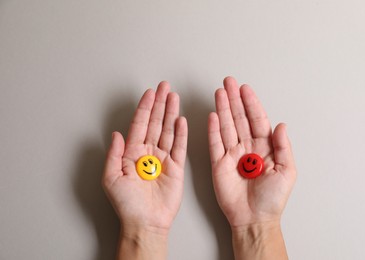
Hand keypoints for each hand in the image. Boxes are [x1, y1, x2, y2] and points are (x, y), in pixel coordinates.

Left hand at [102, 82, 187, 235]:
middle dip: (159, 103)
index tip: (149, 92)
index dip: (144, 107)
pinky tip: (181, 119)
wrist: (145, 222)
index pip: (139, 124)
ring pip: (167, 130)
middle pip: (155, 122)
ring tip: (174, 96)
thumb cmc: (127, 204)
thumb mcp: (111, 178)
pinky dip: (181, 133)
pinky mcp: (176, 167)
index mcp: (132, 153)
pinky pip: (179, 146)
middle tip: (164, 86)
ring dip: (171, 112)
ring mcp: (163, 159)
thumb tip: (116, 134)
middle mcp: (148, 152)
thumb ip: (114, 154)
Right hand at [208, 77, 295, 227]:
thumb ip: (283, 147)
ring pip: (227, 126)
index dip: (251, 103)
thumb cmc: (272, 199)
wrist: (254, 218)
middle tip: (228, 82)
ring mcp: (232, 154)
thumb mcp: (287, 172)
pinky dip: (213, 129)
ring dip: (223, 109)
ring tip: (219, 92)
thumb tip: (281, 125)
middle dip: (234, 99)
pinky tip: (213, 115)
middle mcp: (247, 147)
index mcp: (264, 147)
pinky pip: (215, 142)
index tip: (245, 88)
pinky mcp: (218, 163)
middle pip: (239, 118)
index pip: (257, 119)